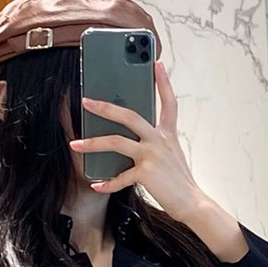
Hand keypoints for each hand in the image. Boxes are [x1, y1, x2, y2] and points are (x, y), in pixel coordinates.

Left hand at [71, 63, 247, 260]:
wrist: (192, 204)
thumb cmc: (179, 180)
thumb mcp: (171, 155)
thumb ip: (154, 142)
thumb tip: (128, 137)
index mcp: (168, 133)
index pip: (168, 102)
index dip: (163, 82)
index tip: (156, 63)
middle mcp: (160, 140)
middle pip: (130, 115)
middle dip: (105, 107)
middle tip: (86, 100)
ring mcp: (153, 155)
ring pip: (117, 142)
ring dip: (92, 143)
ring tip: (75, 144)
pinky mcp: (146, 173)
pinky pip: (120, 176)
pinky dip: (107, 183)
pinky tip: (96, 184)